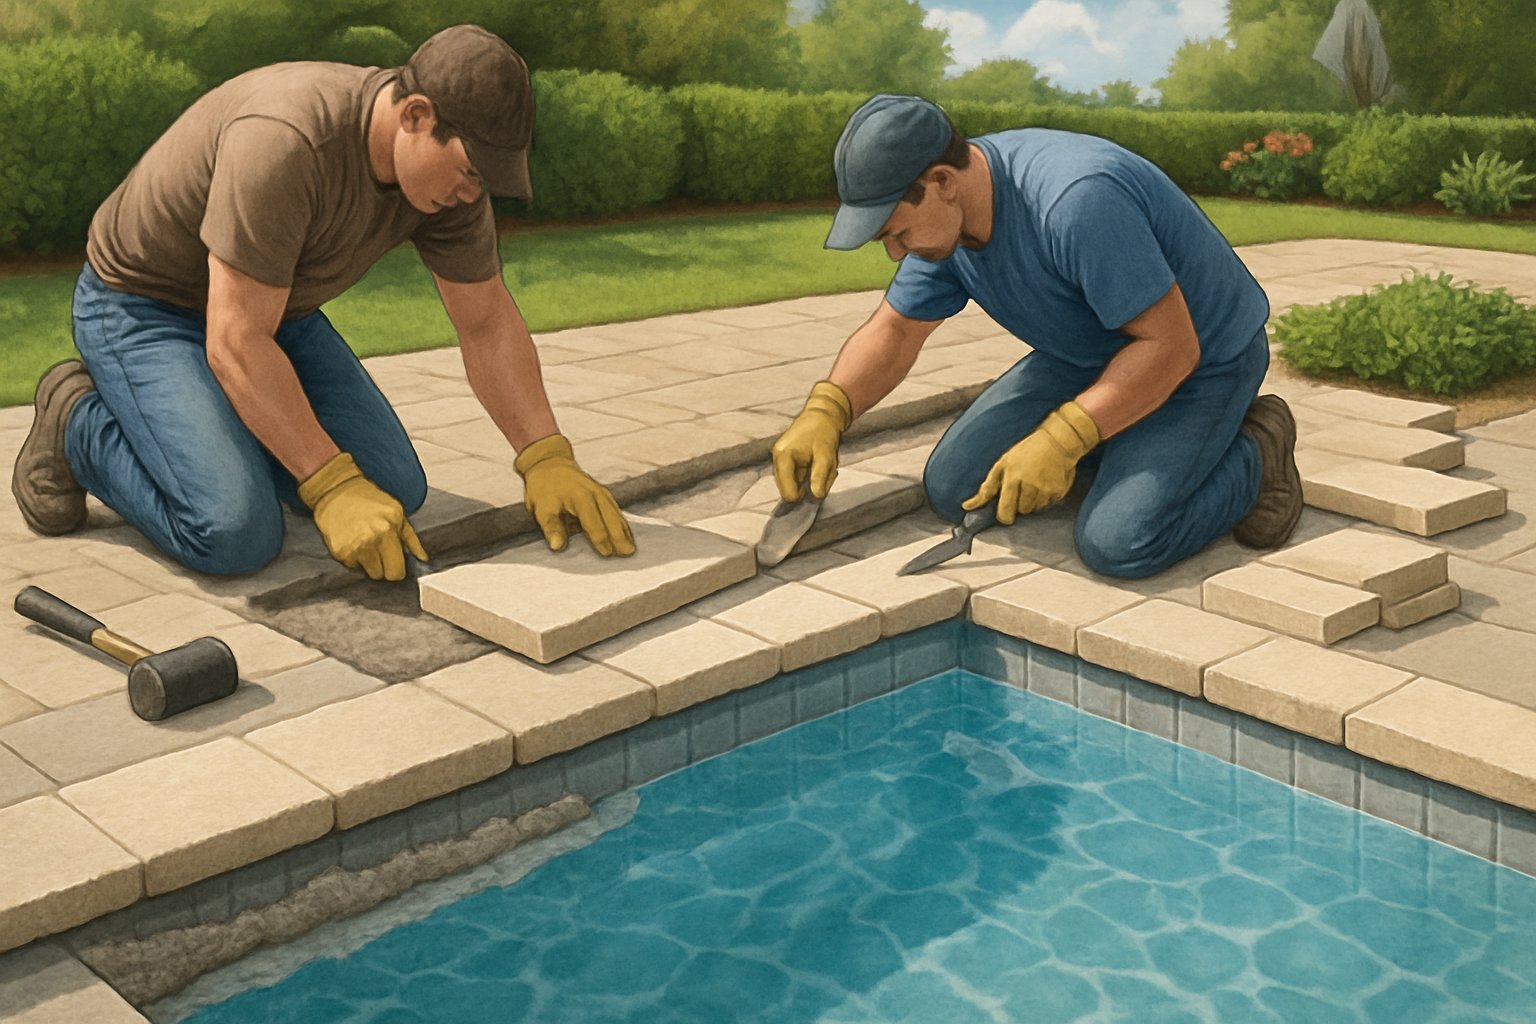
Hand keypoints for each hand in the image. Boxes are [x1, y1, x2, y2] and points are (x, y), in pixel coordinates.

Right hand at [299, 452, 427, 580]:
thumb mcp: (397, 514)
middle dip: (384, 569)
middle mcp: (371, 540)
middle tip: (380, 553)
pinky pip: (352, 567)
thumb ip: (412, 539)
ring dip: (369, 563)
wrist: (337, 491)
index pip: (397, 571)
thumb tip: (422, 559)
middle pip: (382, 576)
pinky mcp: (339, 552)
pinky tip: (353, 541)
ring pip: (368, 573)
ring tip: (366, 543)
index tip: (395, 563)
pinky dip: (354, 558)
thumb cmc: (369, 500)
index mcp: (388, 530)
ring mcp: (353, 547)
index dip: (397, 569)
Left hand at [515, 434, 634, 555]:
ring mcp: (602, 492)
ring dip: (624, 530)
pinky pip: (616, 510)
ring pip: (616, 513)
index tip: (607, 554)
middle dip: (619, 536)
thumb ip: (551, 527)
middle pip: (611, 517)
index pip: (593, 523)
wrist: (549, 464)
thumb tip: (557, 546)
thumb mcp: (540, 508)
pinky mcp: (604, 494)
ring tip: (631, 547)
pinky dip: (622, 523)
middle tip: (628, 553)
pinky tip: (626, 534)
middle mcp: (595, 493)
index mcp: (580, 497)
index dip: (600, 539)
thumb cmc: (544, 489)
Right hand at [771, 380, 852, 501]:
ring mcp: (779, 459)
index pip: (788, 493)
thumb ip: (820, 476)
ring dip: (810, 480)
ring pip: (793, 485)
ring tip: (822, 465)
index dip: (805, 495)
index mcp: (783, 457)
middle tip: (824, 472)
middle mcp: (777, 459)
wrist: (822, 414)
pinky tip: (818, 464)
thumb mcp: (826, 455)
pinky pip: (795, 477)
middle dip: (808, 487)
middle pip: (789, 490)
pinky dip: (808, 475)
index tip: (819, 482)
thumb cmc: (824, 432)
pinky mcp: (785, 460)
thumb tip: (816, 496)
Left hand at [962, 401, 1099, 524]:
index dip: (1004, 516)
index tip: (1005, 512)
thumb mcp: (1002, 465)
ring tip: (1034, 484)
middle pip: (1022, 512)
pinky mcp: (1059, 491)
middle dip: (1019, 504)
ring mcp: (1046, 489)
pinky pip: (1048, 505)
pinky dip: (1046, 498)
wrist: (1056, 440)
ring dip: (1033, 501)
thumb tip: (967, 506)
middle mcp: (1030, 485)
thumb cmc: (1025, 452)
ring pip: (1035, 509)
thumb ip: (986, 488)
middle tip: (1022, 488)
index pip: (1005, 512)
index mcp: (1012, 478)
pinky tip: (1045, 484)